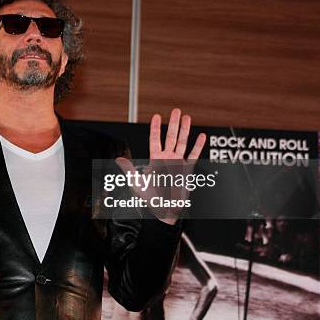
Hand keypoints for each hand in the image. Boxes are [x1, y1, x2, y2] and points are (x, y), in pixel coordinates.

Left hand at [116, 108, 206, 223]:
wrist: (164, 209)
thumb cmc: (149, 197)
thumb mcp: (137, 182)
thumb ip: (129, 169)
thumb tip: (118, 159)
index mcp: (155, 159)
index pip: (155, 139)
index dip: (156, 128)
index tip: (157, 115)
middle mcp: (167, 158)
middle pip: (171, 137)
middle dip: (173, 123)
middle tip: (176, 110)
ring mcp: (177, 163)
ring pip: (183, 142)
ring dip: (185, 130)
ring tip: (187, 117)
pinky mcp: (186, 170)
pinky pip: (193, 155)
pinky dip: (198, 146)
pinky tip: (201, 136)